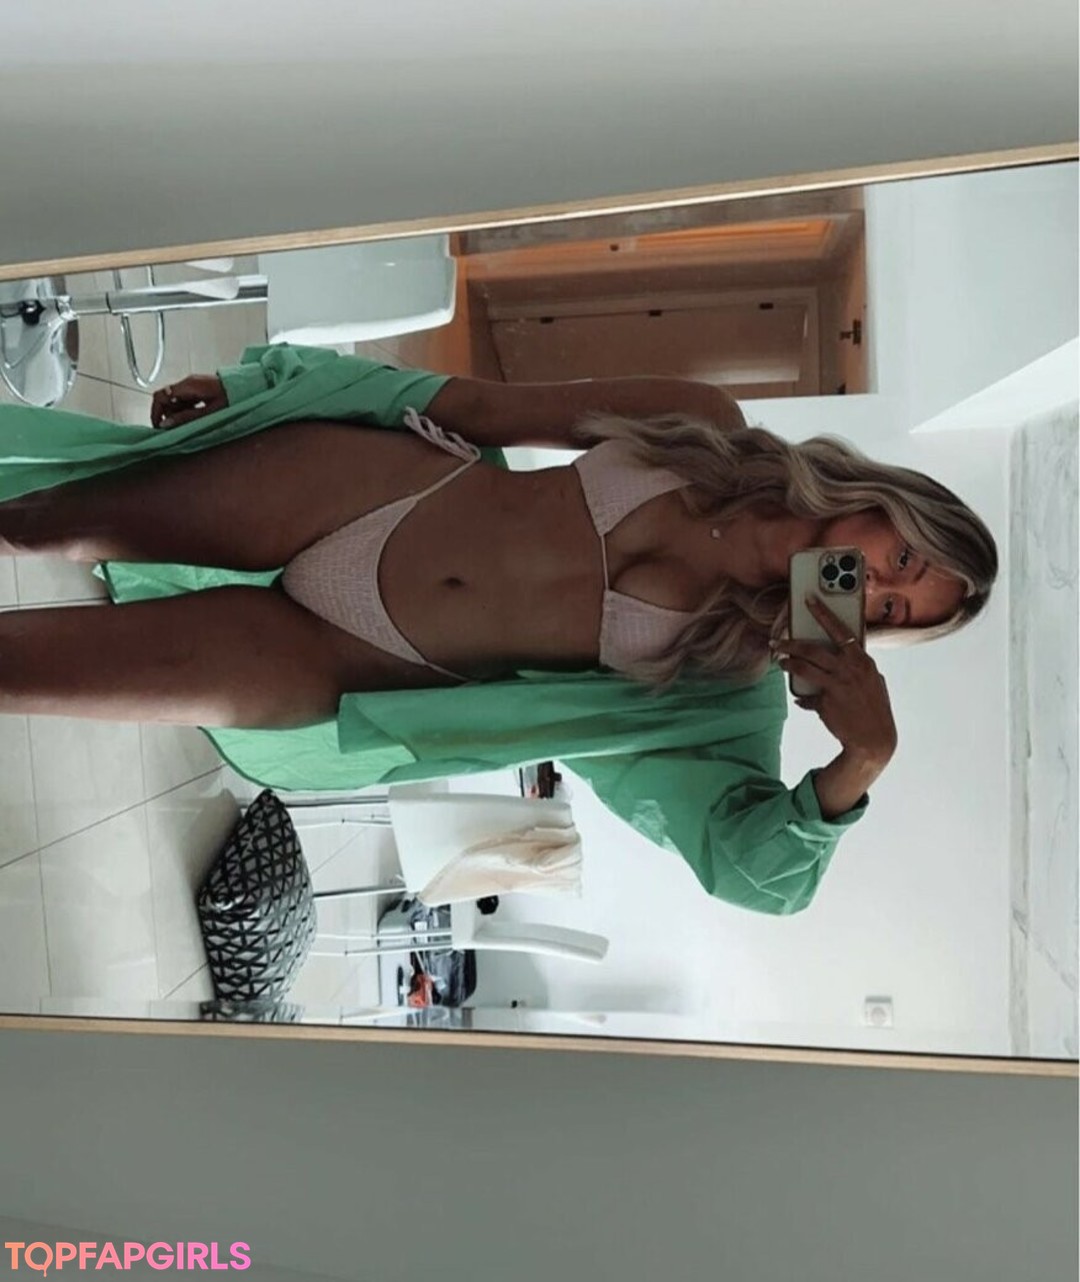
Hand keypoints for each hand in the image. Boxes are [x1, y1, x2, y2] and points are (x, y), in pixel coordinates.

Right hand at [151, 374, 226, 428]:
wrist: (248, 388)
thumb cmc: (233, 398)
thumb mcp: (209, 413)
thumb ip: (187, 418)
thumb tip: (167, 424)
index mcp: (189, 386)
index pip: (160, 396)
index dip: (156, 412)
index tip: (159, 426)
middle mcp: (188, 382)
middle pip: (166, 397)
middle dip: (167, 414)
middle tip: (175, 428)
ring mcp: (193, 384)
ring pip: (175, 399)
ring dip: (176, 413)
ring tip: (187, 424)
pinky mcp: (199, 389)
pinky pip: (184, 399)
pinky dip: (184, 410)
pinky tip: (194, 419)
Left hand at [773, 595, 897, 766]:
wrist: (874, 739)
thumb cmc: (874, 708)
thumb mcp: (872, 682)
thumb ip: (854, 668)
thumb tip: (837, 660)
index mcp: (863, 660)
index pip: (840, 630)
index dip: (823, 614)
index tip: (809, 600)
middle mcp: (849, 669)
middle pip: (812, 649)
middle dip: (790, 643)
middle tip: (777, 642)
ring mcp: (837, 685)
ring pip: (803, 667)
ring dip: (788, 664)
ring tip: (780, 662)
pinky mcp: (825, 702)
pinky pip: (807, 696)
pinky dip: (803, 697)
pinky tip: (801, 698)